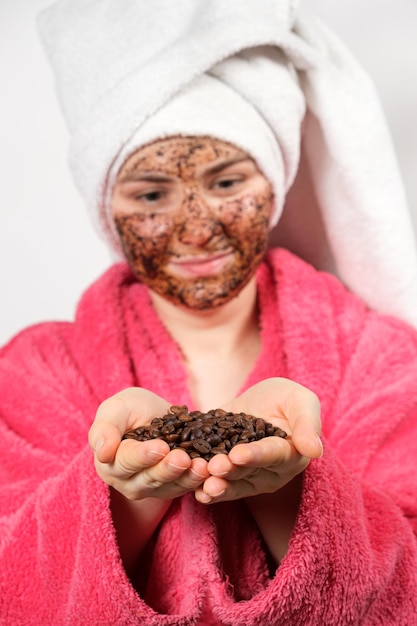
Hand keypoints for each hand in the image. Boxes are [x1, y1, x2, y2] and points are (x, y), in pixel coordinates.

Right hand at [88, 387, 208, 500]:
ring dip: (186, 477)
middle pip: (149, 479)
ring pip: (170, 486)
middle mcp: (128, 482)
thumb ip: (105, 428)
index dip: (142, 456)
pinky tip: (210, 469)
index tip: (160, 447)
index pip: (125, 462)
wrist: (153, 413)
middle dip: (167, 469)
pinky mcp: (173, 488)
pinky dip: (198, 480)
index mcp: (110, 463)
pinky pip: (185, 487)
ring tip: (202, 466)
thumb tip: (102, 452)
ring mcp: (152, 488)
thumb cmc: (130, 409)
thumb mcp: (115, 409)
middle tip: (183, 458)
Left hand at [195, 377, 321, 503]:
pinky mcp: (228, 475)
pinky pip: (219, 485)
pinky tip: (193, 492)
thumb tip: (315, 451)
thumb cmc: (285, 399)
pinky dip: (205, 489)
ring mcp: (248, 476)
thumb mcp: (301, 401)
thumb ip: (308, 424)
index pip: (273, 455)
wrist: (260, 401)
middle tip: (213, 467)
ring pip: (232, 483)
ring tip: (202, 484)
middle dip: (230, 470)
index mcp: (291, 454)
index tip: (238, 454)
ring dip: (217, 485)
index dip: (256, 455)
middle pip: (248, 472)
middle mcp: (270, 472)